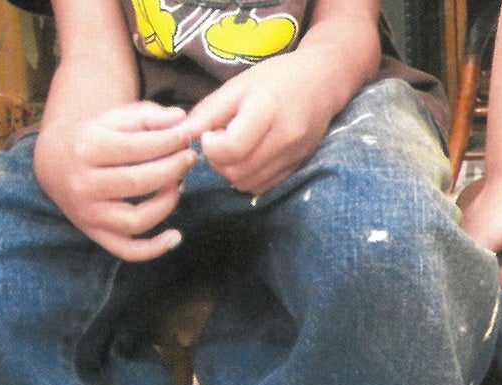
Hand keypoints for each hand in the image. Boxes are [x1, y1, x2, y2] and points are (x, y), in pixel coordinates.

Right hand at [34, 102, 198, 261]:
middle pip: (138, 183)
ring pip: (135, 220)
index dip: (168, 143)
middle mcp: (84, 184)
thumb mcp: (112, 118)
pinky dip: (154, 249)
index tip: (188, 137)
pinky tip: (175, 237)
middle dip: (173, 170)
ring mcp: (89, 214)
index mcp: (87, 149)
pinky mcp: (96, 234)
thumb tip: (181, 119)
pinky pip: (127, 250)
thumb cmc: (92, 138)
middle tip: (190, 159)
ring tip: (178, 186)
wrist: (54, 165)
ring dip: (166, 205)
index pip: (136, 147)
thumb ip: (146, 116)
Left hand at [180, 51, 335, 194]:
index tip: (209, 135)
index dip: (212, 147)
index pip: (232, 148)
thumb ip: (208, 112)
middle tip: (219, 142)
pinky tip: (248, 158)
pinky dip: (247, 177)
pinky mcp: (296, 169)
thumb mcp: (238, 85)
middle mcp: (284, 137)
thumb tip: (178, 136)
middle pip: (236, 171)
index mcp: (267, 109)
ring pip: (247, 184)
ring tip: (234, 149)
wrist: (323, 84)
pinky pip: (262, 187)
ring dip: (231, 172)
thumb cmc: (276, 79)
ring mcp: (293, 157)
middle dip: (218, 161)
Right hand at [462, 179, 501, 288]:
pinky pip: (464, 251)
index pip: (475, 280)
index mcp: (476, 250)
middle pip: (468, 271)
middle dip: (480, 280)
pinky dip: (473, 255)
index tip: (495, 294)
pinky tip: (484, 255)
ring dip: (475, 267)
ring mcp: (458, 237)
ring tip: (488, 271)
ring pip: (465, 261)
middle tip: (495, 284)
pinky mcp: (460, 232)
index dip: (485, 290)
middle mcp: (460, 245)